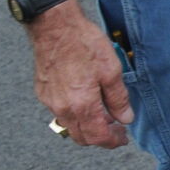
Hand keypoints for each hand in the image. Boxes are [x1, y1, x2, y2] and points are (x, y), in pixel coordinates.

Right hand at [30, 4, 132, 148]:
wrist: (55, 28)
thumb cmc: (84, 44)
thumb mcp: (111, 70)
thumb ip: (118, 98)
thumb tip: (125, 118)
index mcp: (81, 105)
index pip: (97, 137)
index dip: (112, 141)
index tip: (122, 139)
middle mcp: (62, 108)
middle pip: (81, 137)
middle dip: (100, 137)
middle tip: (116, 128)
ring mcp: (50, 101)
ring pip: (70, 126)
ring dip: (87, 126)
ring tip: (104, 114)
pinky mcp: (43, 92)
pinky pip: (60, 112)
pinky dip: (75, 114)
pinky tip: (86, 101)